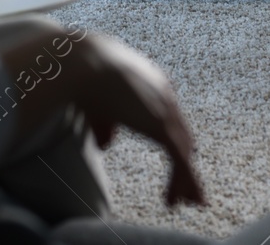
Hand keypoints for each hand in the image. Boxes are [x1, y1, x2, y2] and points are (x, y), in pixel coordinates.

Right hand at [73, 34, 204, 207]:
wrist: (84, 66)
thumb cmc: (85, 80)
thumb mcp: (97, 106)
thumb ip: (106, 126)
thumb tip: (107, 145)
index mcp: (152, 85)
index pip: (170, 120)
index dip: (173, 143)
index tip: (175, 163)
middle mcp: (164, 95)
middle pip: (182, 136)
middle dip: (184, 164)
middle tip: (186, 190)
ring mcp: (165, 111)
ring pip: (184, 151)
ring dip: (185, 180)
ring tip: (183, 202)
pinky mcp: (161, 127)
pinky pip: (180, 161)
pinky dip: (182, 183)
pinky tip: (172, 200)